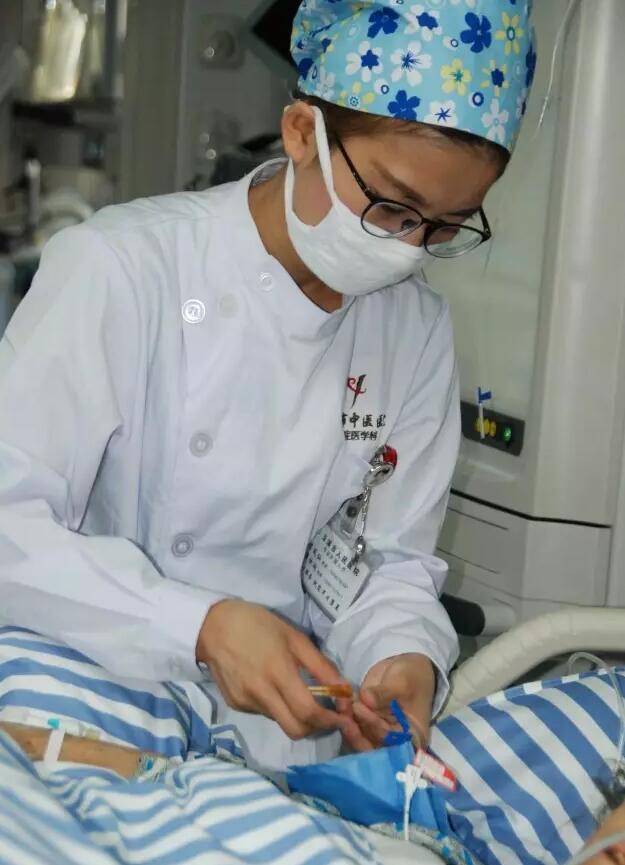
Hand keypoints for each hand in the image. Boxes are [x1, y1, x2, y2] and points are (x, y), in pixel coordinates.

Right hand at [196, 599, 358, 742]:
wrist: (213, 626)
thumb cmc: (258, 624)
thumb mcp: (294, 637)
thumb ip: (320, 665)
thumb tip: (344, 689)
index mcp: (278, 673)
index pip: (308, 713)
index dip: (330, 720)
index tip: (342, 716)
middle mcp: (261, 693)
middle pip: (295, 730)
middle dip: (316, 727)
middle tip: (325, 713)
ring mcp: (246, 702)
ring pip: (280, 722)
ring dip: (295, 715)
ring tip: (296, 693)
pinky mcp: (235, 705)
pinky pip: (264, 714)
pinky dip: (276, 707)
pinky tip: (271, 686)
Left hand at [337, 653, 435, 751]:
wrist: (405, 669)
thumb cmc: (412, 678)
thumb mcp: (402, 683)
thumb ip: (384, 693)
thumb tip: (367, 699)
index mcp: (412, 737)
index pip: (392, 741)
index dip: (375, 727)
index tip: (359, 709)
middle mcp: (394, 742)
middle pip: (373, 745)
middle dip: (357, 730)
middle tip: (344, 710)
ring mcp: (377, 733)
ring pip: (360, 738)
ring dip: (348, 723)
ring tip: (341, 705)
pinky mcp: (364, 724)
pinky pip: (353, 727)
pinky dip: (345, 718)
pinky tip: (339, 705)